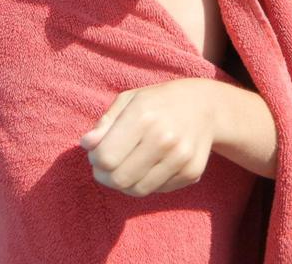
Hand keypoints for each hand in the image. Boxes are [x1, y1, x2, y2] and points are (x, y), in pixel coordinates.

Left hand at [80, 79, 216, 196]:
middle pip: (119, 179)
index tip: (96, 153)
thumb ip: (105, 123)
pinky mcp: (192, 172)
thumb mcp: (129, 100)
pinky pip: (157, 190)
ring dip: (125, 183)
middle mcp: (164, 138)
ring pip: (137, 190)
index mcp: (143, 115)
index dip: (94, 160)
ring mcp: (180, 158)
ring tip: (126, 166)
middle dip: (105, 177)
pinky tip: (150, 165)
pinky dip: (147, 182)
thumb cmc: (158, 102)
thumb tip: (87, 145)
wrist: (204, 106)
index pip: (106, 157)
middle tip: (106, 167)